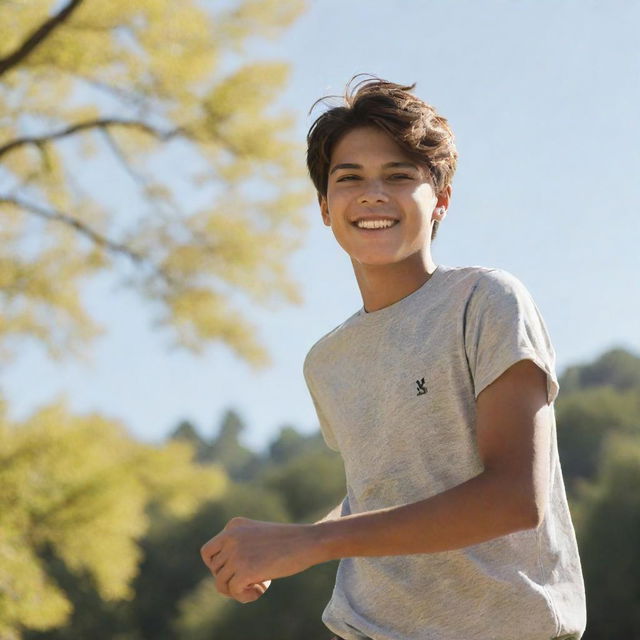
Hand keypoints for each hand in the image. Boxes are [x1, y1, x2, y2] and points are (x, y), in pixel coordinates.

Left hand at [200, 516, 321, 602]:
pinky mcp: (245, 570)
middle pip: (214, 569)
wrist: (306, 541)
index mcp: (233, 525)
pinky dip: (244, 596)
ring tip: (258, 586)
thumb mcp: (257, 536)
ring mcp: (236, 553)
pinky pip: (233, 591)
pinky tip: (260, 590)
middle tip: (251, 580)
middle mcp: (231, 537)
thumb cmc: (287, 541)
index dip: (217, 566)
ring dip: (237, 590)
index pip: (208, 552)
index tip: (235, 571)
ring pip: (221, 583)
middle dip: (229, 579)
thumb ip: (238, 549)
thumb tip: (221, 580)